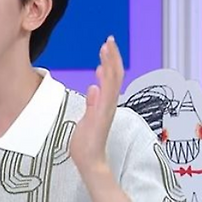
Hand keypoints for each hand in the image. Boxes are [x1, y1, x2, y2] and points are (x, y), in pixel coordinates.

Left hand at [70, 36, 123, 174]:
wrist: (89, 160)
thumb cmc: (86, 143)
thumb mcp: (86, 118)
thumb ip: (91, 103)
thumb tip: (92, 88)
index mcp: (104, 103)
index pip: (110, 78)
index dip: (109, 62)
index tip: (104, 48)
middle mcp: (109, 104)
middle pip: (115, 75)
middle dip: (112, 57)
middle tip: (108, 40)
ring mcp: (107, 109)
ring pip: (113, 81)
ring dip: (110, 63)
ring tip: (106, 47)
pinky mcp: (102, 115)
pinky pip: (107, 94)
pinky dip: (105, 81)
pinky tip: (99, 69)